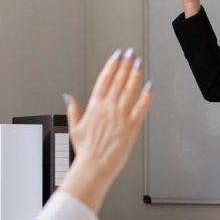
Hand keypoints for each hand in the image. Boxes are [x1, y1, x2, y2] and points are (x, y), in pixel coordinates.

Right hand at [61, 49, 153, 211]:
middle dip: (125, 64)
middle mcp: (107, 108)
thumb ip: (73, 110)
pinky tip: (150, 85)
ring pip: (129, 90)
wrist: (93, 167)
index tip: (116, 55)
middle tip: (130, 53)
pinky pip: (141, 107)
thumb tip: (69, 97)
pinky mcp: (131, 127)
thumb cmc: (85, 151)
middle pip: (117, 81)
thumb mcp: (74, 128)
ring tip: (139, 62)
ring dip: (135, 74)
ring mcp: (120, 116)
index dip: (111, 65)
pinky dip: (146, 96)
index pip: (104, 80)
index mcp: (94, 107)